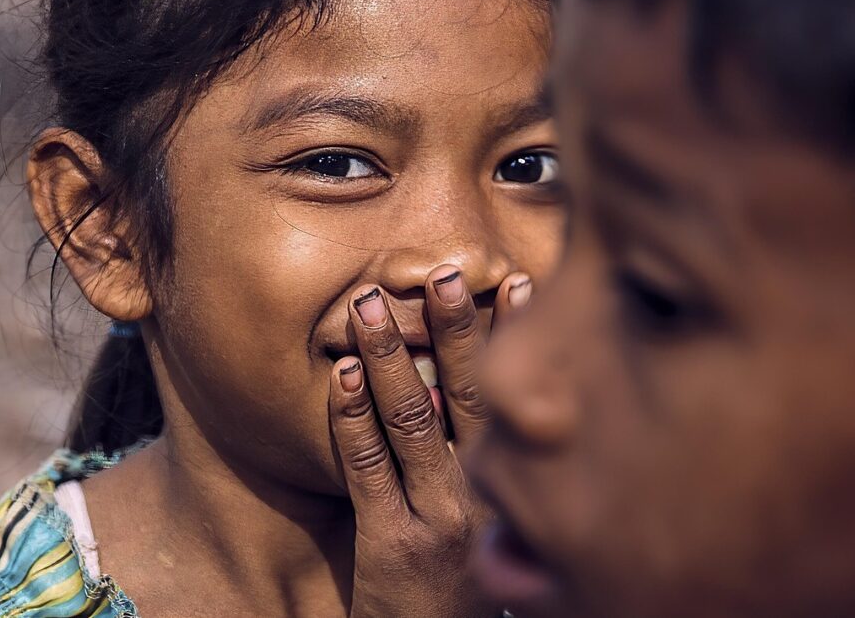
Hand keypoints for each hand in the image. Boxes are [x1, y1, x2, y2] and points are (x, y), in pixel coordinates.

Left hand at [328, 265, 532, 616]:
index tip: (512, 280)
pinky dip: (351, 415)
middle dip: (456, 328)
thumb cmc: (464, 581)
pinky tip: (340, 374)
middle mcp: (485, 495)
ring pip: (413, 418)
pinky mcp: (391, 541)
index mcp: (513, 482)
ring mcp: (438, 518)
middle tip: (443, 272)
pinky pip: (367, 465)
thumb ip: (483, 458)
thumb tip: (464, 384)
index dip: (511, 338)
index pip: (514, 395)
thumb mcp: (491, 518)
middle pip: (471, 395)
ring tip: (368, 305)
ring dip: (387, 355)